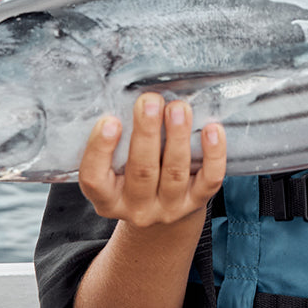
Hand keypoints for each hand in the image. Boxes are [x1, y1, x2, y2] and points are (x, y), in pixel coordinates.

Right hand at [78, 93, 225, 226]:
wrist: (162, 213)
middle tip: (150, 100)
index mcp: (107, 198)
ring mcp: (168, 208)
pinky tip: (212, 129)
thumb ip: (115, 140)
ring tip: (178, 107)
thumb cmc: (132, 175)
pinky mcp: (196, 202)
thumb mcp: (114, 167)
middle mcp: (136, 208)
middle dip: (147, 132)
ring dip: (177, 136)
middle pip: (141, 171)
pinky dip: (213, 154)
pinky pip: (209, 179)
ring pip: (174, 173)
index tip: (109, 120)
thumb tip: (125, 93)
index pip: (94, 178)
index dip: (100, 150)